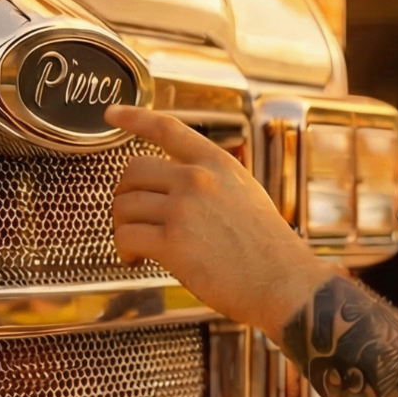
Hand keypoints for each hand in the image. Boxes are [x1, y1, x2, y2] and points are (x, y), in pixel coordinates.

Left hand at [107, 106, 331, 335]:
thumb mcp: (246, 194)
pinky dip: (123, 251)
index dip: (134, 117)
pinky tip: (137, 260)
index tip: (113, 114)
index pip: (168, 128)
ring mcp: (184, 209)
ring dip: (122, 228)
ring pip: (124, 206)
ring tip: (137, 248)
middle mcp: (198, 179)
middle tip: (134, 219)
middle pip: (133, 171)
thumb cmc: (270, 250)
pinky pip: (126, 236)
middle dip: (125, 196)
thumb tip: (178, 187)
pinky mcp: (172, 243)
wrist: (285, 282)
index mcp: (217, 164)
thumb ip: (213, 183)